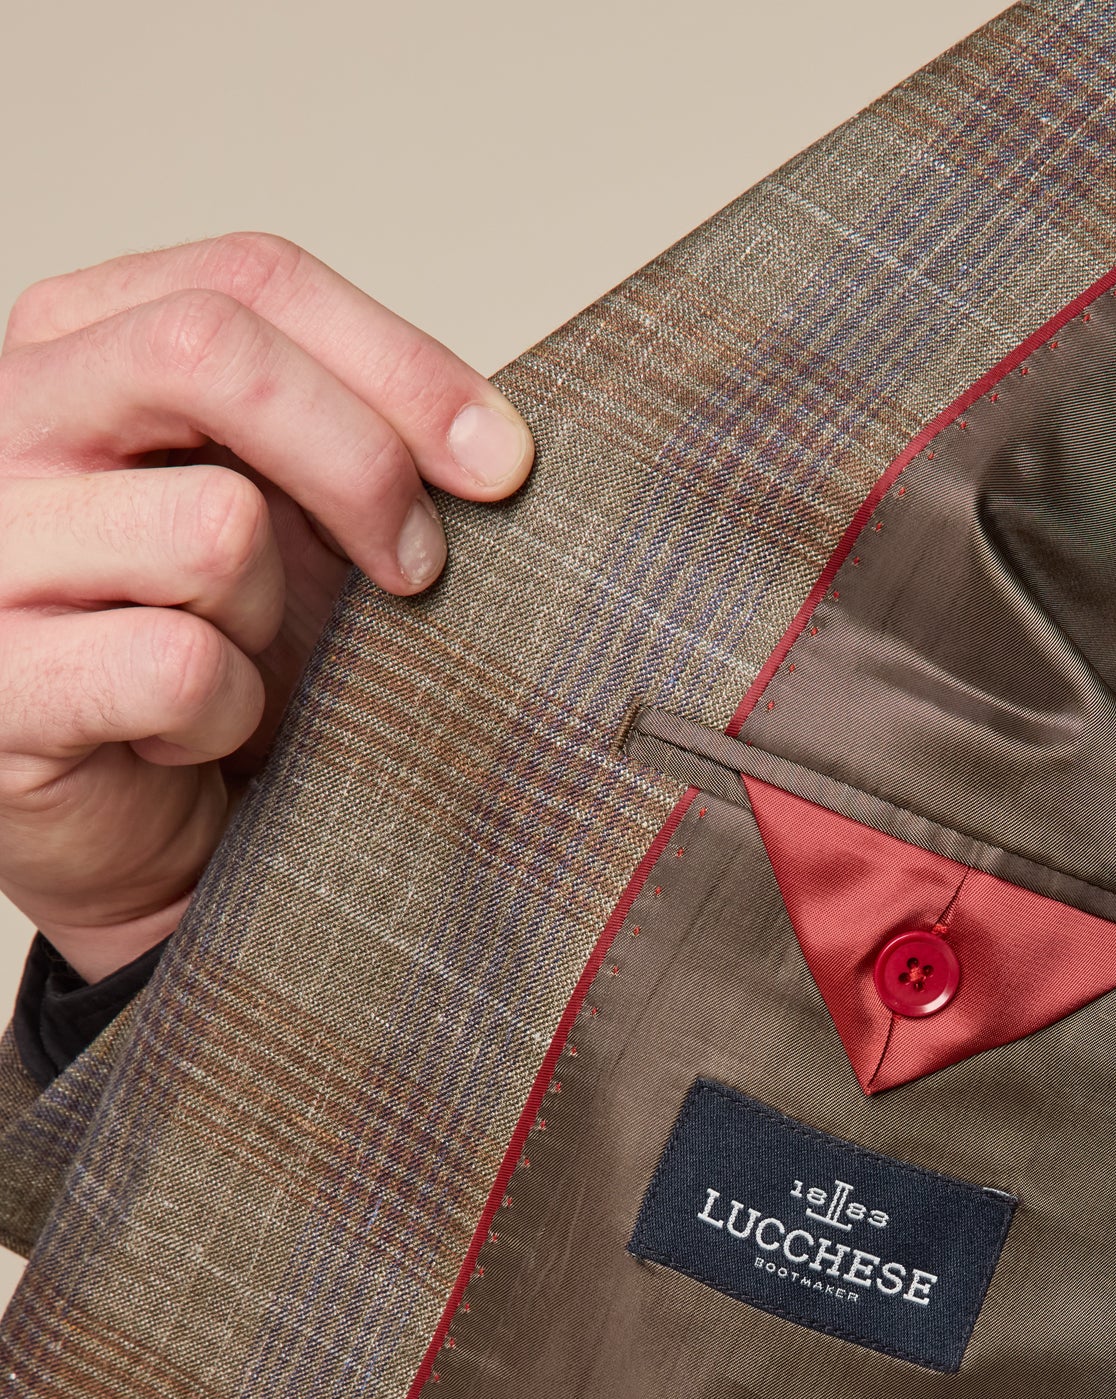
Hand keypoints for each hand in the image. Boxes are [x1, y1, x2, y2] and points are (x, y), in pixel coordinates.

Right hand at [0, 233, 533, 983]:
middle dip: (362, 462)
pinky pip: (182, 665)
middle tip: (420, 568)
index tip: (503, 462)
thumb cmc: (222, 664)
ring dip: (274, 621)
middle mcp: (6, 416)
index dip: (400, 365)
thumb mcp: (298, 526)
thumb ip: (354, 443)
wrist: (152, 838)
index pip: (248, 280)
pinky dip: (227, 715)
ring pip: (211, 526)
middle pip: (210, 348)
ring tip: (239, 666)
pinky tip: (191, 738)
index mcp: (81, 344)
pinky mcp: (0, 678)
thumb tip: (501, 444)